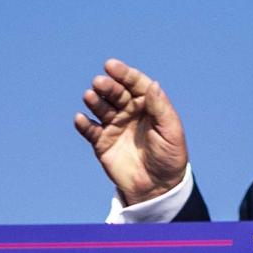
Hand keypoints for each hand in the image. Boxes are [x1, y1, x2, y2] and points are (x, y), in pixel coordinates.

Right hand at [74, 59, 188, 204]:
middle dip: (107, 86)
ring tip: (90, 97)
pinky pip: (90, 130)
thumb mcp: (170, 132)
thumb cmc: (169, 157)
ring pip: (101, 108)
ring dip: (94, 101)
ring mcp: (114, 125)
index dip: (124, 73)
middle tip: (99, 83)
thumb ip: (160, 108)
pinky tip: (81, 119)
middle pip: (116, 93)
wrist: (158, 187)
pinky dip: (84, 124)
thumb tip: (152, 84)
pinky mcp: (102, 142)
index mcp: (148, 105)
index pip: (135, 83)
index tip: (111, 65)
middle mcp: (129, 111)